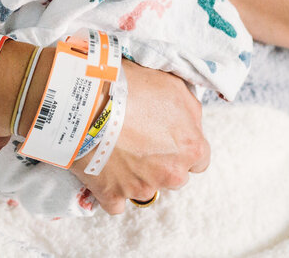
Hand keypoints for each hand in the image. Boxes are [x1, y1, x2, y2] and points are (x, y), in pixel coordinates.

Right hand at [69, 61, 209, 214]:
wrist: (88, 101)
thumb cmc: (131, 88)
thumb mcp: (173, 86)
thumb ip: (189, 111)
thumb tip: (188, 123)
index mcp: (191, 148)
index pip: (199, 159)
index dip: (181, 146)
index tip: (166, 137)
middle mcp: (172, 173)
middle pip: (173, 175)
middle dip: (160, 162)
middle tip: (138, 140)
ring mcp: (142, 187)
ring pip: (145, 188)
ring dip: (135, 175)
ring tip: (116, 150)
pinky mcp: (113, 195)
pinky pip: (115, 202)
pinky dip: (110, 190)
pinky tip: (103, 170)